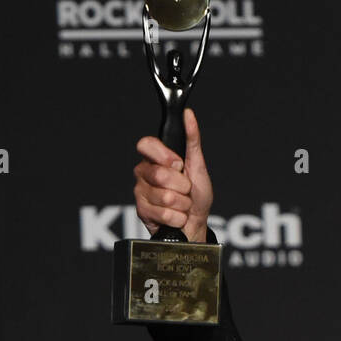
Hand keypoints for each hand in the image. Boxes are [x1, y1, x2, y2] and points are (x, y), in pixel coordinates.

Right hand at [133, 107, 213, 241]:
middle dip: (182, 186)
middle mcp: (144, 173)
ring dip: (181, 204)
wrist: (196, 225)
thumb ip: (193, 140)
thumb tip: (189, 115)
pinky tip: (176, 216)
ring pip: (164, 196)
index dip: (164, 156)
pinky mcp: (142, 211)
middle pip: (160, 174)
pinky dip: (177, 217)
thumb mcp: (199, 166)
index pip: (146, 145)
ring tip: (181, 205)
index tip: (178, 164)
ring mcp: (141, 192)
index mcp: (155, 159)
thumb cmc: (197, 197)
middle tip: (185, 190)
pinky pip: (163, 213)